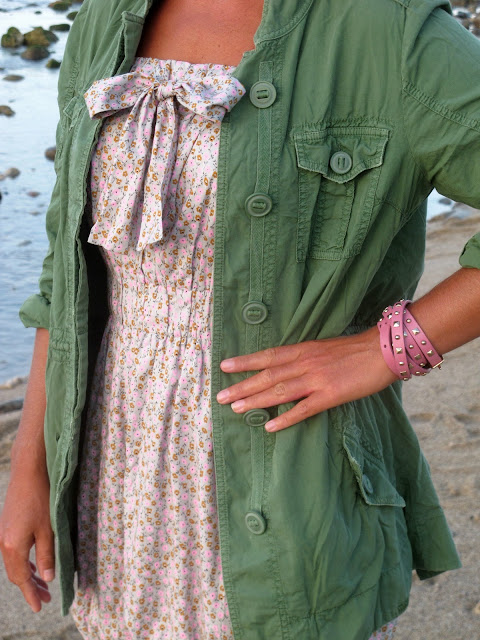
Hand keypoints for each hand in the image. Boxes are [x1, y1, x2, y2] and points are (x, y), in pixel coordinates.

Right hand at [0, 464, 54, 611]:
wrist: (28, 472)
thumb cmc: (41, 498)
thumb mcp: (48, 529)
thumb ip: (47, 554)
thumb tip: (48, 578)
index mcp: (13, 546)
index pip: (21, 579)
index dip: (31, 594)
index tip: (39, 607)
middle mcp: (3, 543)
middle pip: (16, 574)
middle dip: (30, 588)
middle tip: (45, 599)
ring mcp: (3, 534)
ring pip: (14, 563)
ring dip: (27, 576)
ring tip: (42, 586)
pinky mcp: (7, 526)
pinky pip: (13, 552)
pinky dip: (24, 562)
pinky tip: (34, 565)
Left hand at [216, 326, 396, 431]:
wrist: (383, 350)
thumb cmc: (354, 349)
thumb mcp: (323, 347)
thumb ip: (304, 357)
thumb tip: (285, 366)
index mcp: (303, 349)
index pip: (267, 356)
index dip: (245, 362)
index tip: (224, 366)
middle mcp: (305, 363)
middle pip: (267, 376)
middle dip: (242, 386)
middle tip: (221, 397)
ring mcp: (316, 380)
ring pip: (279, 391)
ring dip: (256, 401)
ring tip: (236, 409)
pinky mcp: (330, 395)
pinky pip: (303, 409)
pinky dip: (286, 418)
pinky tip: (270, 426)